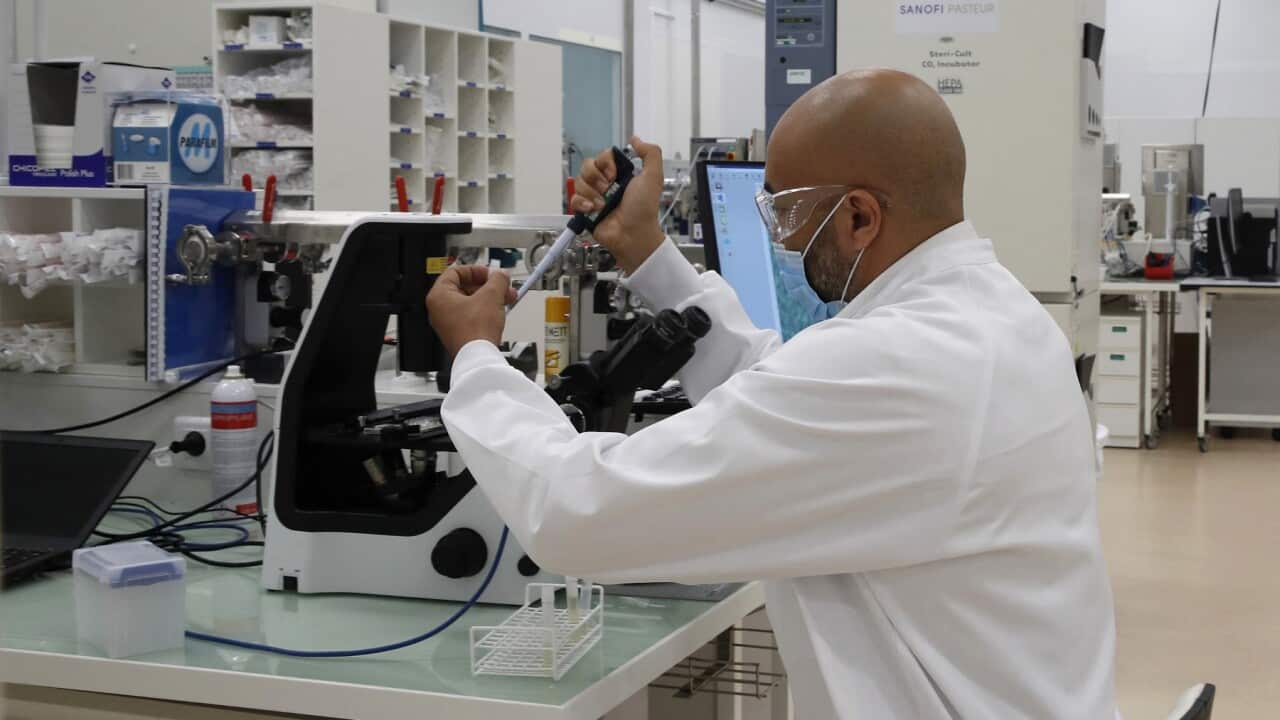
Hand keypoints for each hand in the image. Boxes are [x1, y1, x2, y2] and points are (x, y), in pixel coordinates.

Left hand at [426, 265, 515, 356]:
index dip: (475, 270)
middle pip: (464, 287)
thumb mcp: (491, 296)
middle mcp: (440, 309)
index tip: (490, 273)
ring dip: (490, 297)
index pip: (455, 272)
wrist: (478, 357)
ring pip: (471, 301)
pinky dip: (486, 310)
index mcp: (439, 296)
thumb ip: (497, 280)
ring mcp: (448, 322)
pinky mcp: (459, 333)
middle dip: (487, 285)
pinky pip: (472, 315)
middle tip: (501, 285)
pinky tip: (501, 309)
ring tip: (507, 297)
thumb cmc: (475, 331)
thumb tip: (501, 275)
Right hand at [571, 135, 666, 273]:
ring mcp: (594, 196)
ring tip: (603, 205)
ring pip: (579, 182)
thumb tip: (635, 139)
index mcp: (619, 173)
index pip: (602, 156)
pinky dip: (581, 204)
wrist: (633, 234)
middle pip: (587, 167)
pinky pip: (573, 199)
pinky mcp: (585, 211)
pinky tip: (593, 210)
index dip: (605, 163)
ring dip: (591, 193)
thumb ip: (650, 154)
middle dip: (596, 178)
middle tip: (608, 190)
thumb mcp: (653, 177)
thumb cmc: (643, 208)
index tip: (614, 175)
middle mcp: (605, 183)